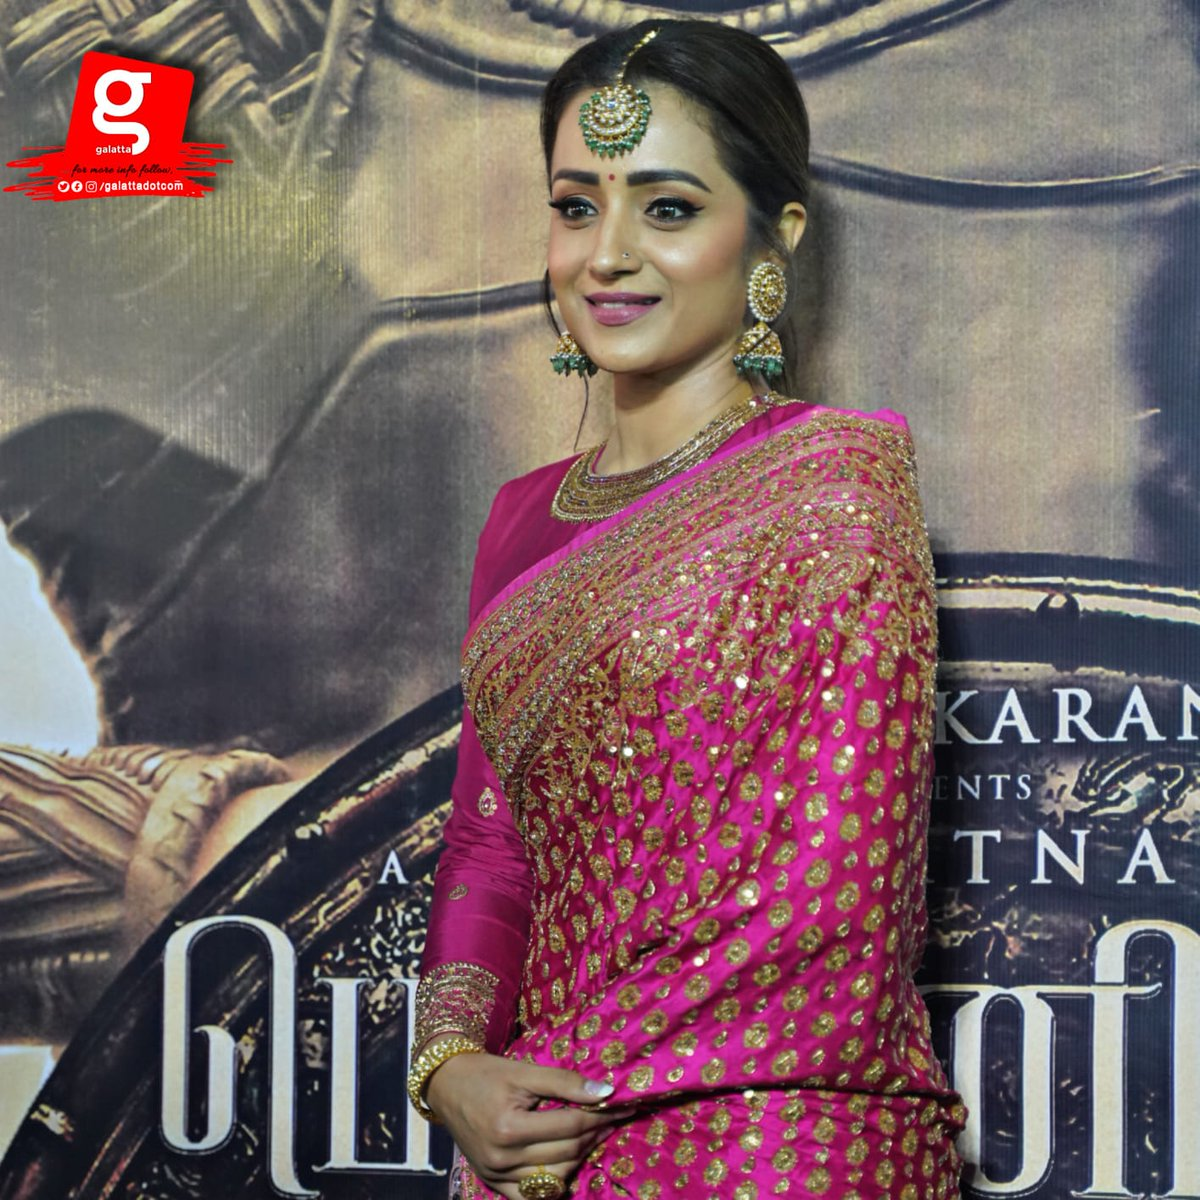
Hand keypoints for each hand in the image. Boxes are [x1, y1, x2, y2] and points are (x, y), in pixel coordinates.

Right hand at [426, 1051, 634, 1198]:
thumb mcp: (525, 1071)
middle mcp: (503, 1159)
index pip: (571, 1126)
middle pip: (567, 1151)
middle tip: (613, 1117)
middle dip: (596, 1133)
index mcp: (509, 1128)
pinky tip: (568, 1160)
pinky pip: (534, 1194)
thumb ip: (565, 1082)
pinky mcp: (492, 1183)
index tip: (621, 1104)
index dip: (600, 1115)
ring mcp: (497, 1176)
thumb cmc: (486, 1073)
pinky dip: (555, 1180)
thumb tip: (606, 1092)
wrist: (446, 1086)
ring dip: (581, 1155)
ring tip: (594, 1133)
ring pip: (556, 1176)